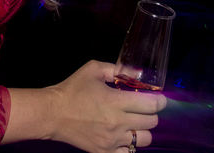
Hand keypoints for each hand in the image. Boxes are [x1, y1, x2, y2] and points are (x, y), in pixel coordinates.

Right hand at [47, 61, 164, 152]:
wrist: (52, 114)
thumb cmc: (72, 90)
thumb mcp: (93, 69)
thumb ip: (116, 69)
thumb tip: (137, 72)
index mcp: (115, 101)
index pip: (152, 105)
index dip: (160, 100)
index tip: (158, 98)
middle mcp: (117, 123)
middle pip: (152, 122)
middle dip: (151, 113)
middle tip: (143, 108)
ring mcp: (112, 140)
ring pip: (144, 140)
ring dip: (143, 130)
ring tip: (134, 122)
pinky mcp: (105, 152)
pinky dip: (130, 146)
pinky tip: (123, 136)